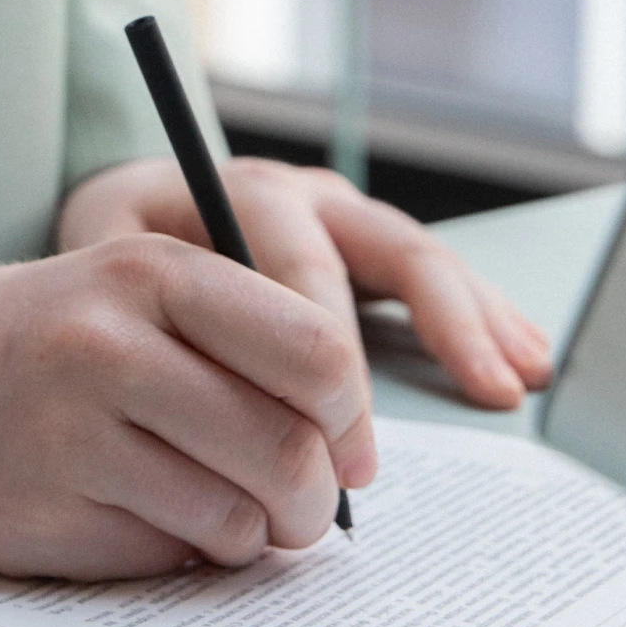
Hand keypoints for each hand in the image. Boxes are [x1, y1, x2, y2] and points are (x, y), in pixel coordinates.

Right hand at [0, 235, 370, 580]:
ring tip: (212, 513)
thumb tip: (348, 447)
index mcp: (148, 273)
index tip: (340, 443)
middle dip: (313, 501)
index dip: (350, 416)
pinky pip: (166, 554)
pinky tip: (130, 515)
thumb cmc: (22, 341)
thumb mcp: (124, 293)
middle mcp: (110, 346)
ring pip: (237, 517)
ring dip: (247, 535)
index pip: (317, 352)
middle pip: (288, 450)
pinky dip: (174, 552)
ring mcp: (72, 435)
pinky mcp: (43, 512)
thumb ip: (233, 343)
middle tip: (298, 509)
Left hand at [58, 158, 552, 409]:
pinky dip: (483, 316)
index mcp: (244, 195)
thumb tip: (203, 390)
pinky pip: (434, 276)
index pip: (308, 269)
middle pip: (391, 249)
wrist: (117, 221)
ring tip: (518, 377)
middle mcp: (305, 198)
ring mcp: (343, 218)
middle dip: (440, 328)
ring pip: (425, 258)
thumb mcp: (104, 266)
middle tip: (477, 399)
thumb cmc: (108, 255)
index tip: (350, 431)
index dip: (335, 354)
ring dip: (480, 318)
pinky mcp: (365, 248)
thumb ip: (151, 308)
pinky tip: (521, 358)